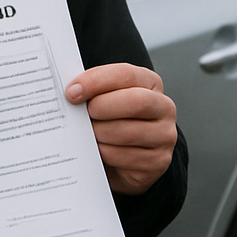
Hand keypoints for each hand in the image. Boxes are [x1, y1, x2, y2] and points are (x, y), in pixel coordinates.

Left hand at [66, 63, 176, 195]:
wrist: (126, 159)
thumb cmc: (112, 120)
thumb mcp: (107, 98)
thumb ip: (94, 90)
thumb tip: (72, 90)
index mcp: (150, 82)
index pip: (126, 74)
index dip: (97, 81)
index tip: (72, 91)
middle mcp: (164, 107)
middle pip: (135, 101)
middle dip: (102, 107)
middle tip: (83, 114)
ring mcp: (164, 136)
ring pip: (127, 132)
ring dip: (100, 134)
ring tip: (88, 134)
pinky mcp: (158, 162)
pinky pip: (125, 157)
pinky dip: (105, 154)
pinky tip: (98, 150)